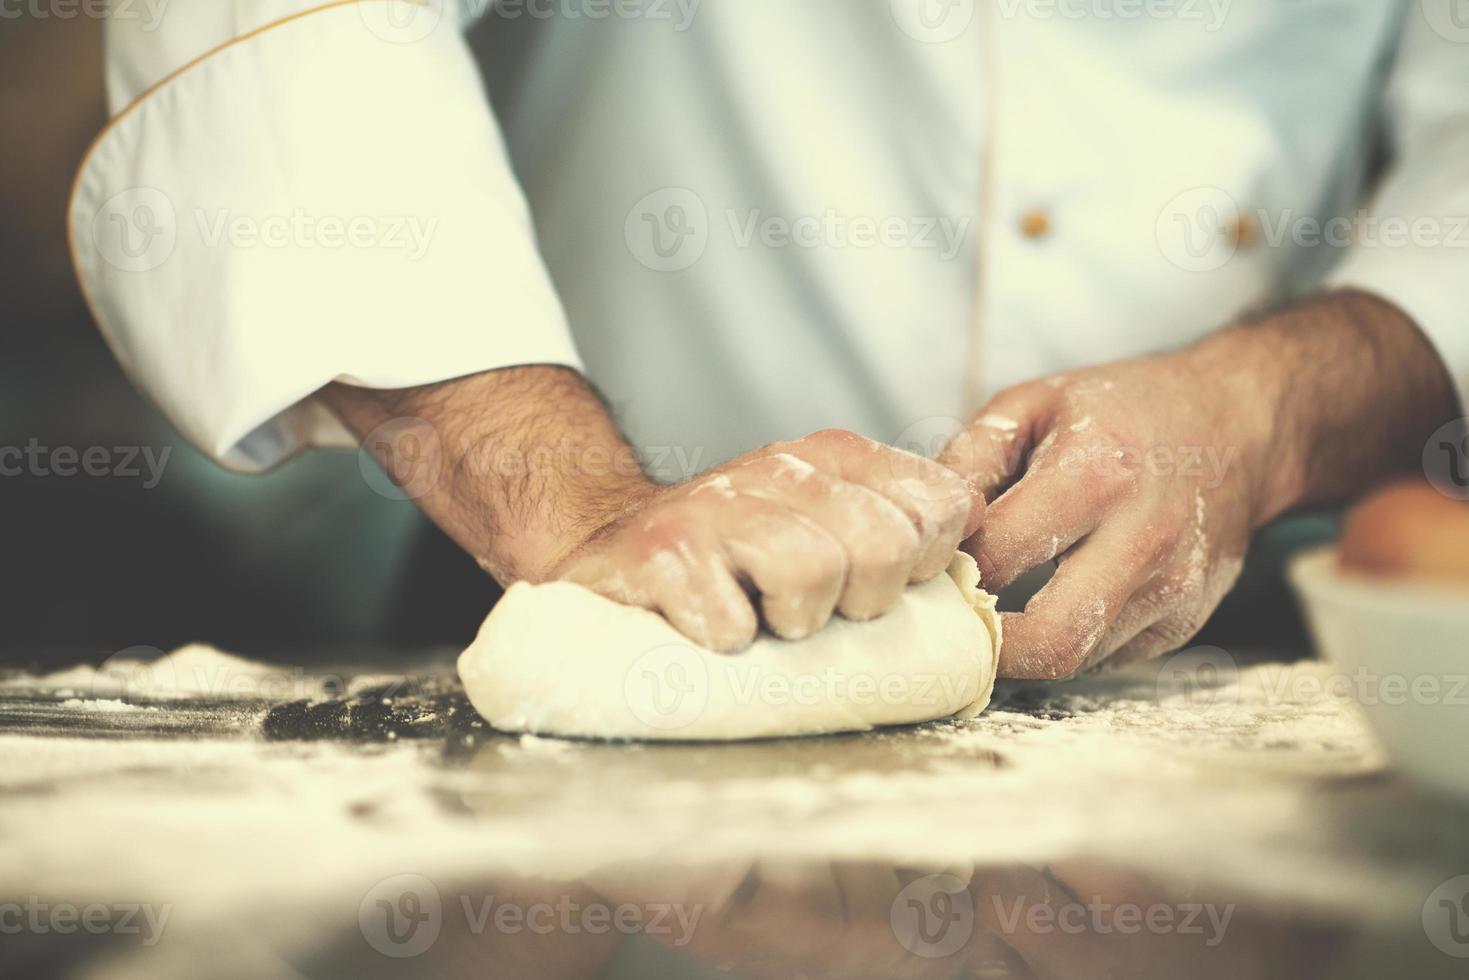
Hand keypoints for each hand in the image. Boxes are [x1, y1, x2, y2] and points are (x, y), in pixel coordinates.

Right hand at [552, 429, 982, 650]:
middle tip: (813, 611)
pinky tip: (708, 629)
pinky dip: (724, 644)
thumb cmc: (731, 560)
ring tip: (763, 621)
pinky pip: (730, 623)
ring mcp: (715, 506)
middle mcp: (777, 467)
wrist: (609, 555)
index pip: (938, 504)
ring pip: (812, 574)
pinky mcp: (660, 552)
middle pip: (884, 545)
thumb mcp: (820, 521)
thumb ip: (894, 518)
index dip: (925, 562)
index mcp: (832, 458)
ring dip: (792, 623)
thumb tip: (977, 523)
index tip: (884, 587)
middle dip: (860, 600)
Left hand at [939, 291, 1454, 679]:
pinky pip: (1104, 658)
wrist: (1238, 425)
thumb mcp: (1033, 404)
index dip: (951, 568)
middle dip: (986, 643)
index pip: (998, 557)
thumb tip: (926, 529)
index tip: (933, 563)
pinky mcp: (1183, 623)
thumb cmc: (1122, 411)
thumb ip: (967, 460)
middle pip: (1048, 641)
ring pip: (1075, 660)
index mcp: (1096, 474)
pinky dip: (1067, 640)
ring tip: (997, 607)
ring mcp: (1174, 590)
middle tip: (956, 618)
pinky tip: (1055, 601)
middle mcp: (1144, 540)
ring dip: (1024, 645)